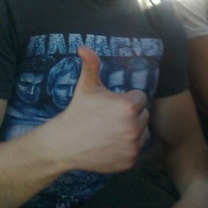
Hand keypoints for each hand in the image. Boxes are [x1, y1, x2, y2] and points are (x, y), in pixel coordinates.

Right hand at [49, 46, 148, 172]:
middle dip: (130, 115)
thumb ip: (91, 64)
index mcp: (129, 106)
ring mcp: (133, 146)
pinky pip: (137, 148)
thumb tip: (83, 47)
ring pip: (143, 131)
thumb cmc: (77, 112)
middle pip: (143, 115)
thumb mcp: (86, 86)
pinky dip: (128, 146)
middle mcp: (135, 127)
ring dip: (132, 130)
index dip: (126, 100)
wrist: (64, 144)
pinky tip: (111, 143)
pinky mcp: (130, 161)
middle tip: (110, 118)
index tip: (110, 105)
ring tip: (111, 130)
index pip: (140, 98)